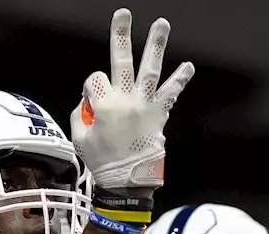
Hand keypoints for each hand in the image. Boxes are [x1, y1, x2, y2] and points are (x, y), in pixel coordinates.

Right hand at [70, 8, 194, 188]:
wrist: (127, 182)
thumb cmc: (103, 163)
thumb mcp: (79, 139)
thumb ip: (79, 115)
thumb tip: (86, 102)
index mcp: (103, 106)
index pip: (94, 80)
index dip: (90, 87)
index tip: (91, 101)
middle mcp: (125, 100)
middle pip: (121, 60)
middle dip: (121, 35)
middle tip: (123, 14)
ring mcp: (144, 104)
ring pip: (150, 68)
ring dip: (157, 45)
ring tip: (161, 24)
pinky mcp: (158, 113)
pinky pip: (171, 93)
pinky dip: (180, 80)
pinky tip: (189, 66)